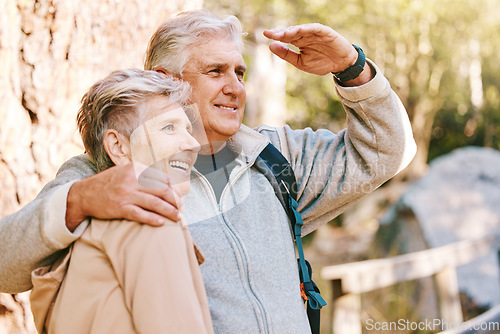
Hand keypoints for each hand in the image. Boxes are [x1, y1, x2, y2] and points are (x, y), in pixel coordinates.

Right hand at [66, 163, 181, 230]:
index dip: (173, 188)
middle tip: (181, 208)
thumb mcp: (124, 171)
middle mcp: (132, 180)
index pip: (162, 178)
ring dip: (169, 211)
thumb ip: (142, 174)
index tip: (178, 196)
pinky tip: (161, 223)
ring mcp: (126, 194)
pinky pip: (140, 214)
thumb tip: (166, 181)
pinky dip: (152, 219)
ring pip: (155, 203)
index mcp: (135, 169)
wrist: (83, 194)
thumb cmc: (108, 183)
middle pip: (162, 190)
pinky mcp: (120, 208)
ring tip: (178, 217)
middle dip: (175, 201)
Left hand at [263, 23, 372, 84]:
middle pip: (291, 31)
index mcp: (299, 42)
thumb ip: (286, 55)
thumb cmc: (321, 63)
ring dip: (292, 30)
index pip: (285, 37)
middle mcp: (305, 35)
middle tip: (271, 34)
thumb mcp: (300, 62)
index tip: (265, 34)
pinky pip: (316, 28)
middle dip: (281, 32)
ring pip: (302, 29)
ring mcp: (315, 33)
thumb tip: (271, 46)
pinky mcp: (326, 32)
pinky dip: (308, 28)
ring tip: (283, 34)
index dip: (276, 35)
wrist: (340, 65)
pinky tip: (300, 29)